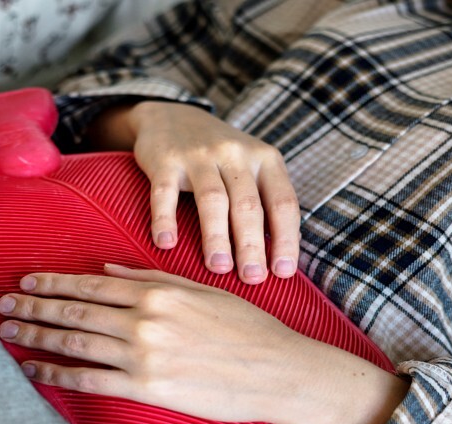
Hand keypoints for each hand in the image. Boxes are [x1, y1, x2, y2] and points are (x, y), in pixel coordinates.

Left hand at [0, 264, 408, 423]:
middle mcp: (144, 319)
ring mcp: (143, 355)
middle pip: (74, 312)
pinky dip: (57, 374)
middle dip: (34, 308)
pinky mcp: (147, 388)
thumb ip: (153, 277)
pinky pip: (90, 380)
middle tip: (3, 306)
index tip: (28, 282)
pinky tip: (36, 370)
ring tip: (8, 334)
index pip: (91, 284)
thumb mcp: (201, 289)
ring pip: (75, 343)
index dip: (54, 284)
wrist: (278, 370)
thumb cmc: (246, 328)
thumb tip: (109, 268)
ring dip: (36, 337)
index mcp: (157, 291)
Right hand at [85, 101, 299, 284]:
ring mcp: (199, 156)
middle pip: (248, 205)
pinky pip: (165, 194)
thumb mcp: (252, 167)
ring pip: (213, 200)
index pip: (283, 202)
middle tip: (252, 278)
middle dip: (252, 245)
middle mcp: (236, 154)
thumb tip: (280, 261)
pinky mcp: (165, 160)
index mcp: (265, 159)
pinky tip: (166, 245)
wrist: (172, 117)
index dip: (286, 239)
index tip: (283, 273)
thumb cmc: (220, 157)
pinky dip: (165, 220)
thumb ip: (266, 203)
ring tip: (218, 268)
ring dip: (216, 237)